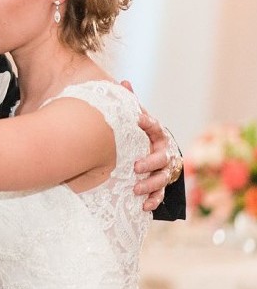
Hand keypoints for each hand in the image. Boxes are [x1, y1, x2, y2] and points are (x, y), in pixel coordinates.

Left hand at [121, 80, 170, 211]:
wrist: (154, 152)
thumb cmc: (142, 134)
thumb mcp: (138, 118)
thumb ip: (132, 103)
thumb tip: (124, 82)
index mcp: (158, 134)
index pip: (156, 127)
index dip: (149, 123)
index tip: (138, 119)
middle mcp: (164, 152)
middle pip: (162, 159)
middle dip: (150, 163)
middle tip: (136, 166)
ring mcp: (165, 171)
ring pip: (162, 179)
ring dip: (151, 185)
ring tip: (136, 189)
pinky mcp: (162, 186)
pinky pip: (160, 196)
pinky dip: (153, 201)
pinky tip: (143, 206)